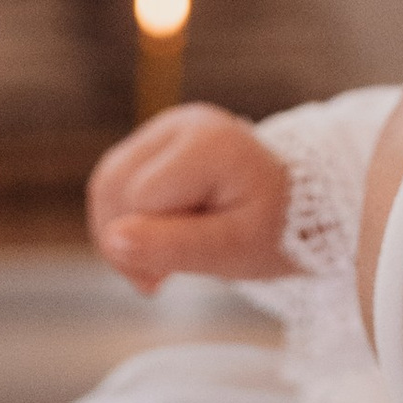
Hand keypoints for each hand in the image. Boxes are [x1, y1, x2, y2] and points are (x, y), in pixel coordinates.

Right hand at [88, 105, 293, 291]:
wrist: (296, 209)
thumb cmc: (271, 230)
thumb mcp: (232, 251)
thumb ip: (173, 245)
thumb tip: (111, 239)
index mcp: (208, 143)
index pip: (138, 199)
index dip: (147, 244)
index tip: (170, 277)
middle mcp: (182, 123)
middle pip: (113, 185)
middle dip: (123, 241)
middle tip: (157, 279)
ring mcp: (168, 127)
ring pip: (106, 182)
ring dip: (118, 233)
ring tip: (155, 265)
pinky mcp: (157, 142)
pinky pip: (115, 181)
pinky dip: (124, 220)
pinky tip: (152, 243)